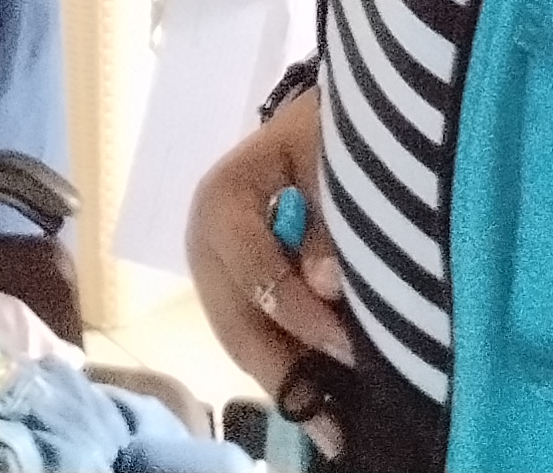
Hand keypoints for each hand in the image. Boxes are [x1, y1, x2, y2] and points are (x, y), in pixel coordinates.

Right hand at [188, 90, 355, 461]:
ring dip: (286, 384)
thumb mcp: (328, 153)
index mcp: (220, 199)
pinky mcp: (237, 291)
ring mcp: (218, 273)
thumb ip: (326, 216)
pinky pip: (256, 339)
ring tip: (332, 430)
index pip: (250, 265)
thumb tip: (325, 285)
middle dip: (284, 373)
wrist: (313, 123)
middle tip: (335, 423)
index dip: (295, 310)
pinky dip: (289, 372)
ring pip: (242, 341)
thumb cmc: (322, 131)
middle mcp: (205, 243)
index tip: (346, 347)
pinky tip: (323, 405)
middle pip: (235, 321)